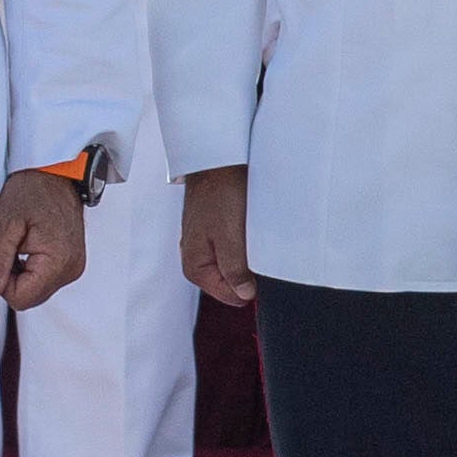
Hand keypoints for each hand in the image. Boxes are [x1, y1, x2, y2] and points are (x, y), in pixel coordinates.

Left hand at [0, 168, 90, 311]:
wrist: (57, 173)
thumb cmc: (33, 191)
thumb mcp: (4, 225)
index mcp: (58, 261)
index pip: (20, 298)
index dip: (2, 281)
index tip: (3, 254)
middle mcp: (72, 269)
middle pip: (29, 298)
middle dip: (12, 278)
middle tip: (13, 246)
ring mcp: (74, 267)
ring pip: (36, 291)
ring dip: (22, 273)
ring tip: (23, 243)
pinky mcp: (72, 263)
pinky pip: (45, 280)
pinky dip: (32, 269)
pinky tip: (31, 246)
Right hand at [178, 164, 256, 307]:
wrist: (217, 161)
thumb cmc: (220, 195)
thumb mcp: (229, 237)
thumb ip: (234, 270)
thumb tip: (244, 295)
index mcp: (194, 266)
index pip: (228, 295)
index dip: (249, 287)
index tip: (262, 271)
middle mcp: (196, 257)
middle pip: (230, 281)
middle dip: (248, 270)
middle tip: (257, 247)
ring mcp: (205, 243)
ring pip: (234, 263)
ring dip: (248, 256)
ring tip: (253, 235)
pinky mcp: (215, 230)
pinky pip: (234, 247)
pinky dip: (245, 243)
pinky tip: (250, 229)